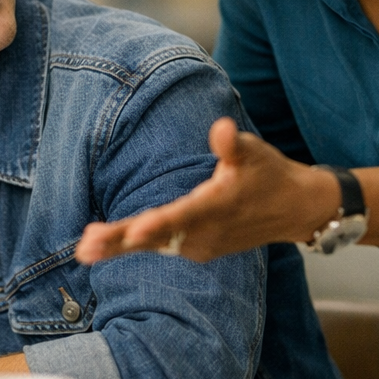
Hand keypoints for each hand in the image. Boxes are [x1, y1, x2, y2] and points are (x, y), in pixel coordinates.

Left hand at [75, 117, 336, 263]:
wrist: (294, 209)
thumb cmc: (269, 174)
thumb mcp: (255, 152)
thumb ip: (232, 144)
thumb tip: (221, 128)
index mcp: (218, 207)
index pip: (183, 217)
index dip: (158, 224)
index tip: (133, 232)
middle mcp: (206, 232)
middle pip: (158, 237)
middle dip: (121, 242)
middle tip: (86, 247)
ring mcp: (200, 245)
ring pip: (154, 246)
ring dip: (119, 248)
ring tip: (84, 249)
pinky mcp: (196, 248)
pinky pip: (160, 248)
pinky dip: (132, 248)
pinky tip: (103, 247)